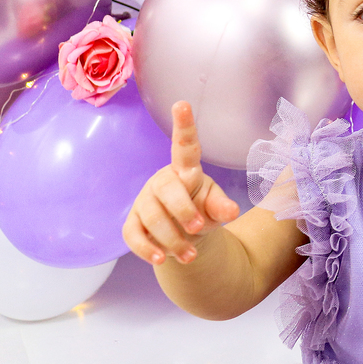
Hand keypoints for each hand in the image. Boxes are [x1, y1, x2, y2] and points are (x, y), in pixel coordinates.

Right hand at [122, 101, 239, 265]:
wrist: (186, 236)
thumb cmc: (203, 211)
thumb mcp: (216, 208)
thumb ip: (222, 207)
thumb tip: (230, 211)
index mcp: (186, 170)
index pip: (185, 146)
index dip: (184, 126)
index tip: (182, 103)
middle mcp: (162, 182)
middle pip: (167, 191)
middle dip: (182, 210)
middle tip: (198, 228)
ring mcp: (144, 202)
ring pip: (153, 219)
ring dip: (173, 240)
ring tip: (191, 255)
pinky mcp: (132, 223)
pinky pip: (134, 236)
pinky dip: (148, 250)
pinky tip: (162, 259)